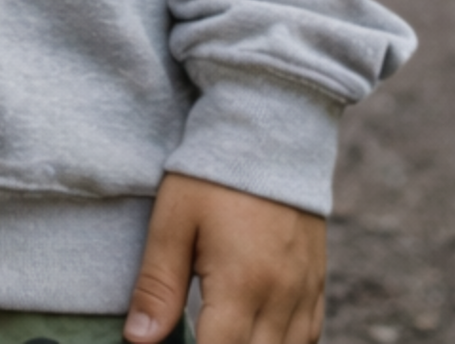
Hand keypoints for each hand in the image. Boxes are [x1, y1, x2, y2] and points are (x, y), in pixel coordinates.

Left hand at [123, 173, 325, 343]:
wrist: (267, 131)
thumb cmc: (212, 174)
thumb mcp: (173, 222)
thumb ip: (157, 286)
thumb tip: (138, 339)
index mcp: (242, 285)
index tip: (173, 342)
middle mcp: (282, 297)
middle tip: (195, 331)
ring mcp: (305, 292)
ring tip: (220, 330)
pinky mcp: (317, 282)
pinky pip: (309, 337)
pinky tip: (255, 334)